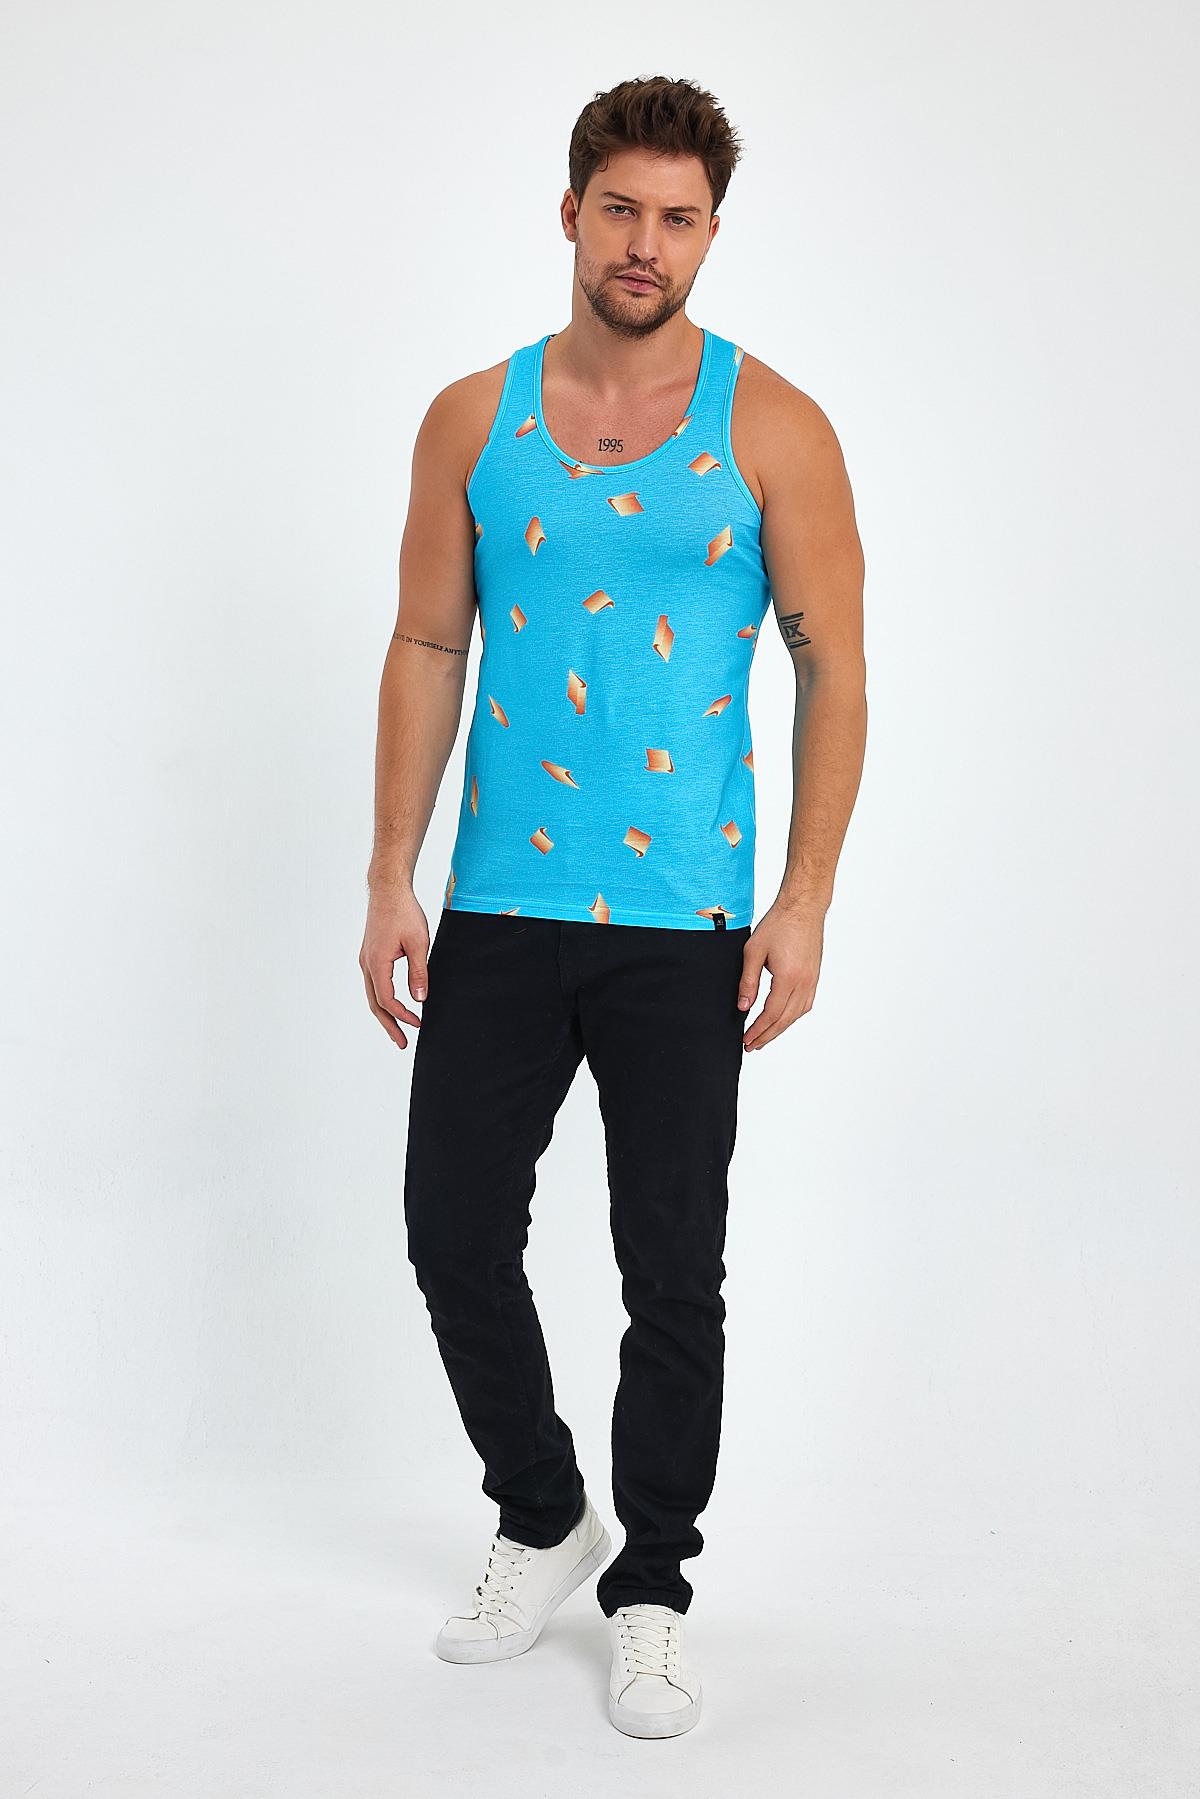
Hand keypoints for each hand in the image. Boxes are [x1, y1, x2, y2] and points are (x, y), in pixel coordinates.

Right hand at [359, 887, 429, 1048]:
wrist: (388, 890)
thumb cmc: (404, 912)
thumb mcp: (419, 943)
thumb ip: (419, 973)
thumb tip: (420, 999)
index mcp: (377, 963)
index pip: (388, 1000)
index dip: (403, 1016)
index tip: (419, 1023)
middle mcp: (367, 964)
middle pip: (375, 1004)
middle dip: (389, 1025)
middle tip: (401, 1043)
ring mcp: (366, 959)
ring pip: (372, 995)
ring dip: (384, 1014)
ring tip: (397, 1030)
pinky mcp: (370, 954)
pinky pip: (374, 984)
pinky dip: (382, 998)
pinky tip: (392, 1004)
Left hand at [737, 898, 825, 1050]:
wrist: (803, 908)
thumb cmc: (778, 925)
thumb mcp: (753, 951)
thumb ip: (748, 981)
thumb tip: (743, 1006)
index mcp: (788, 978)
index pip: (771, 1014)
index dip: (758, 1030)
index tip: (746, 1039)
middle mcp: (804, 983)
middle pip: (785, 1020)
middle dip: (767, 1035)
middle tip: (752, 1046)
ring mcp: (812, 981)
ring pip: (796, 1014)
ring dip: (780, 1028)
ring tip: (764, 1036)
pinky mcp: (814, 976)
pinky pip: (805, 1005)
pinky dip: (792, 1016)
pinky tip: (782, 1019)